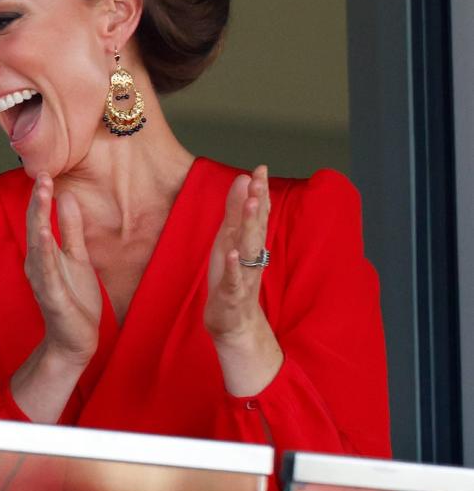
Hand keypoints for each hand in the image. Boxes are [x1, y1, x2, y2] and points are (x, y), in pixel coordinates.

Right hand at [25, 174, 100, 369]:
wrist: (74, 340)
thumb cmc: (74, 299)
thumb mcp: (77, 257)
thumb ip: (71, 229)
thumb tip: (66, 196)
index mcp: (44, 253)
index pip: (40, 218)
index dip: (42, 195)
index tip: (45, 171)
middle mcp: (37, 263)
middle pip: (36, 226)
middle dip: (38, 201)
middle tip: (41, 175)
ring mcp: (42, 280)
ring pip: (38, 245)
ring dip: (39, 220)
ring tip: (42, 196)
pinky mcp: (52, 296)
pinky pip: (46, 271)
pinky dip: (44, 252)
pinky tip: (44, 234)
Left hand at [204, 165, 282, 394]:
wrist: (232, 322)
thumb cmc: (231, 277)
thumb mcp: (230, 241)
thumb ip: (236, 212)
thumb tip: (244, 179)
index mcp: (248, 243)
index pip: (258, 214)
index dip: (260, 191)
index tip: (261, 168)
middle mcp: (250, 256)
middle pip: (256, 227)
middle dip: (258, 203)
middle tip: (259, 180)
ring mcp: (243, 275)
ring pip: (249, 249)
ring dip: (251, 227)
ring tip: (252, 205)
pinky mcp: (232, 294)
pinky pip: (235, 279)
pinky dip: (235, 266)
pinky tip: (233, 253)